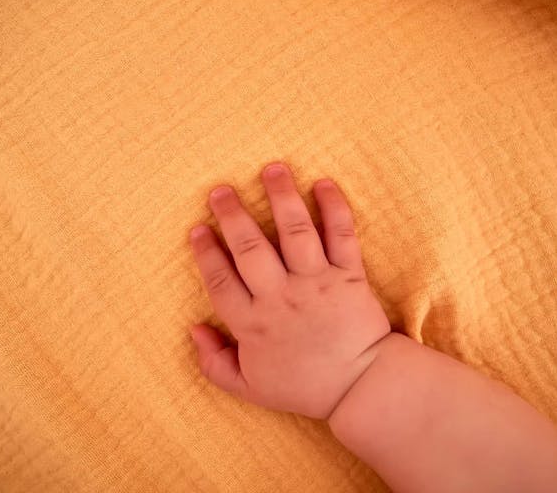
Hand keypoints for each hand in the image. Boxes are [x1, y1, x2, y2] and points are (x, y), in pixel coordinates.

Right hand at [188, 162, 390, 418]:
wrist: (362, 388)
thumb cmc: (304, 386)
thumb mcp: (250, 387)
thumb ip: (214, 363)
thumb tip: (194, 329)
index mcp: (253, 324)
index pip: (221, 281)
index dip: (206, 253)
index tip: (198, 228)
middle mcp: (281, 297)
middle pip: (250, 248)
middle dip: (233, 215)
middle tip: (220, 190)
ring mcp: (317, 283)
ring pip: (294, 232)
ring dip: (281, 197)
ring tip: (272, 169)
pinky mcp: (350, 275)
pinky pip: (341, 235)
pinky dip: (334, 207)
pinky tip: (323, 183)